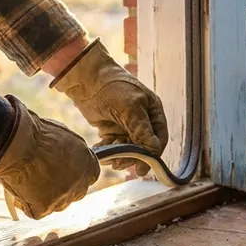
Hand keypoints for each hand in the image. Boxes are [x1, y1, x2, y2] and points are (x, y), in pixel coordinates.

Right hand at [0, 96, 99, 219]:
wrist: (17, 143)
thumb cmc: (34, 133)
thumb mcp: (61, 136)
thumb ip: (69, 151)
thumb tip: (65, 157)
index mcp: (87, 162)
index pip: (90, 176)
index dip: (77, 176)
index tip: (65, 174)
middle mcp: (79, 181)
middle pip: (76, 193)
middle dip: (62, 189)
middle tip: (43, 180)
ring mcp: (63, 197)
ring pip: (57, 205)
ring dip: (45, 198)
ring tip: (26, 181)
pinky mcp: (44, 207)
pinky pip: (37, 212)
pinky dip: (26, 204)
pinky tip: (18, 191)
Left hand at [49, 39, 168, 175]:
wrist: (87, 79)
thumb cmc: (113, 86)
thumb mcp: (131, 107)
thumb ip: (142, 129)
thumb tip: (154, 150)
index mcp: (153, 111)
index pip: (159, 138)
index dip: (152, 154)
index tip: (142, 167)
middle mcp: (143, 120)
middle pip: (143, 146)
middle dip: (132, 156)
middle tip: (120, 165)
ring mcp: (127, 125)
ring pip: (128, 148)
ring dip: (119, 155)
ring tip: (109, 159)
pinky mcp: (112, 129)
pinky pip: (114, 145)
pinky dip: (108, 151)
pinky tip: (101, 153)